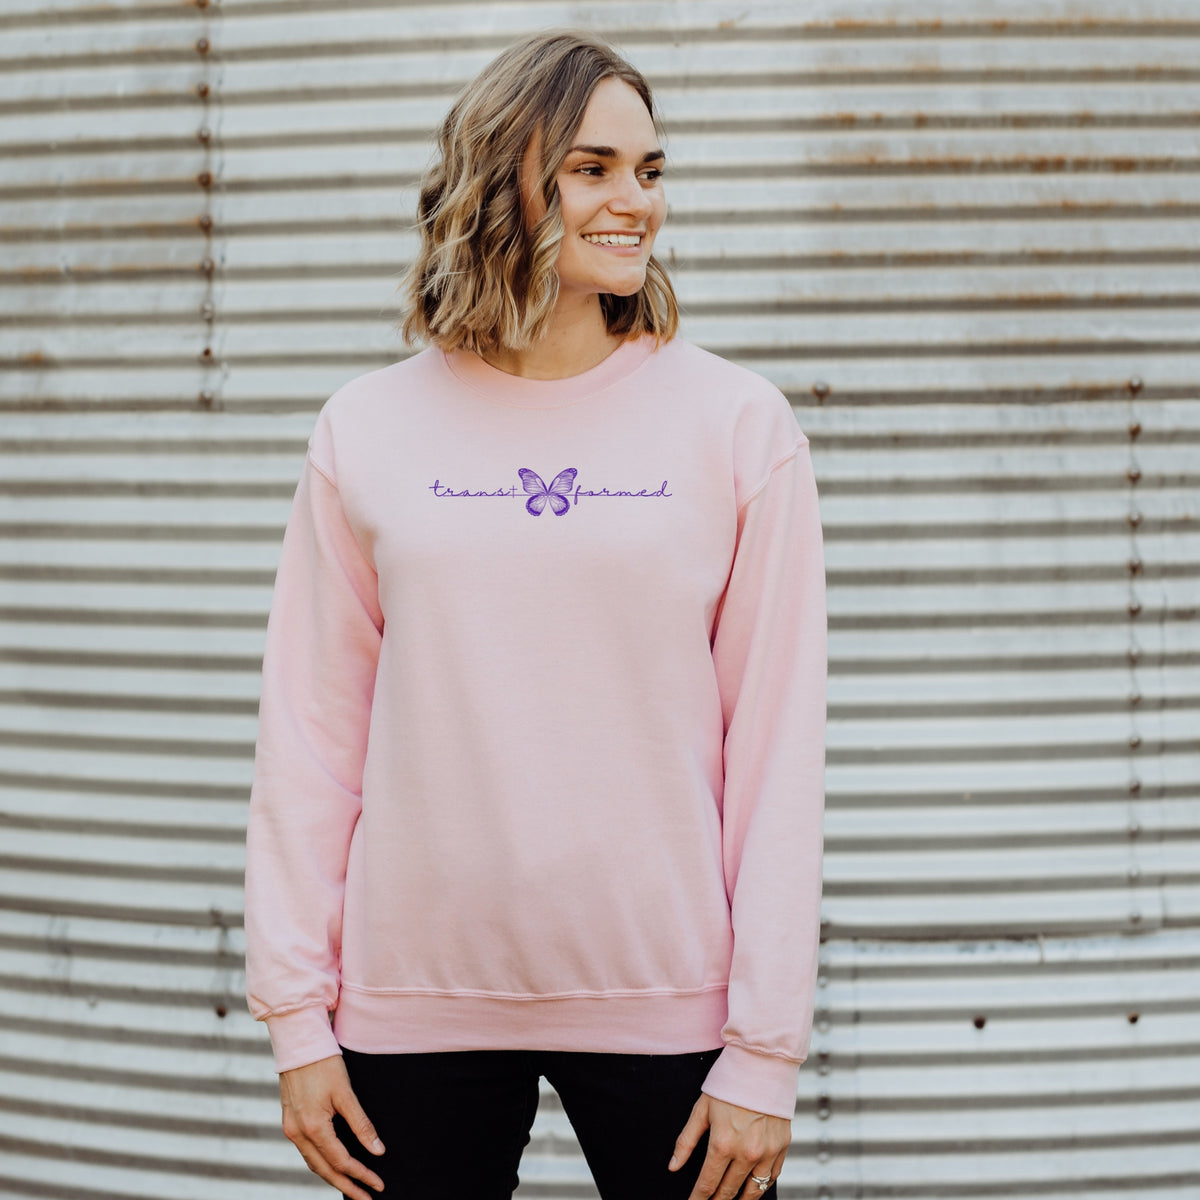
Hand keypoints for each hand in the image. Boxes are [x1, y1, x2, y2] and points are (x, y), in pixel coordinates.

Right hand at [279, 1054, 385, 1198]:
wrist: (297, 1042)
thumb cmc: (323, 1062)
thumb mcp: (346, 1092)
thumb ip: (361, 1124)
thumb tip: (377, 1150)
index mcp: (312, 1127)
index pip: (341, 1162)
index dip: (361, 1175)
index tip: (378, 1185)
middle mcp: (297, 1133)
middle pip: (324, 1170)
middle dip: (347, 1186)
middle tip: (367, 1198)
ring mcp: (290, 1128)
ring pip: (313, 1163)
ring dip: (333, 1177)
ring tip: (353, 1187)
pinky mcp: (289, 1121)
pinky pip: (306, 1151)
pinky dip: (321, 1162)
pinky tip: (333, 1164)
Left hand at [668, 1093, 790, 1199]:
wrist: (762, 1063)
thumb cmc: (729, 1083)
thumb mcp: (701, 1109)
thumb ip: (686, 1141)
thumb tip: (673, 1166)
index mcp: (723, 1144)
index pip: (707, 1184)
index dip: (698, 1199)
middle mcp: (747, 1153)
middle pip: (729, 1192)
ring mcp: (767, 1152)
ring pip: (753, 1191)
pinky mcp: (782, 1147)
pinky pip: (771, 1177)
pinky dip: (761, 1186)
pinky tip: (752, 1188)